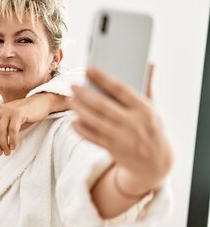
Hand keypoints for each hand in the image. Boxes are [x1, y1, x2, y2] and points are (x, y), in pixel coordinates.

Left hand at [0, 92, 68, 155]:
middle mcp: (0, 109)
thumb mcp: (9, 121)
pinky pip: (12, 130)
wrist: (41, 103)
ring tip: (8, 152)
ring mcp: (9, 110)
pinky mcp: (18, 113)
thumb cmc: (25, 116)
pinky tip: (14, 146)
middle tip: (0, 153)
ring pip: (0, 131)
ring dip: (3, 144)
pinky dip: (12, 140)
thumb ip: (1, 129)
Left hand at [71, 66, 172, 192]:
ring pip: (97, 122)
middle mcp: (134, 123)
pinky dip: (82, 130)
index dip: (103, 79)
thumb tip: (150, 63)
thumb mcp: (154, 109)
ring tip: (70, 100)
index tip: (88, 69)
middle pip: (104, 106)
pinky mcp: (114, 149)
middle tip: (72, 85)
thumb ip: (148, 86)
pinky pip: (94, 138)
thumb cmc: (151, 129)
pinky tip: (72, 122)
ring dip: (81, 111)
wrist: (155, 163)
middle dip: (86, 95)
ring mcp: (123, 138)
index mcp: (144, 109)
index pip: (121, 90)